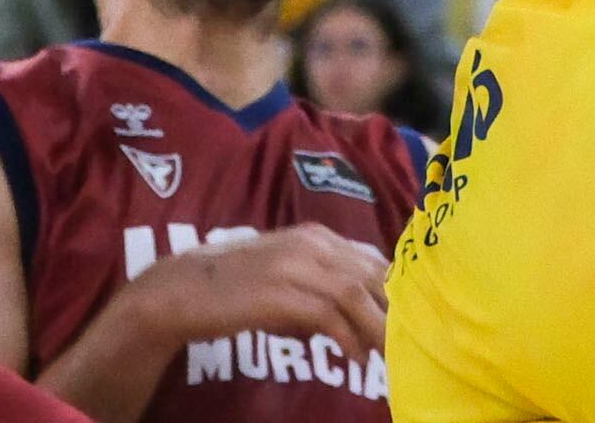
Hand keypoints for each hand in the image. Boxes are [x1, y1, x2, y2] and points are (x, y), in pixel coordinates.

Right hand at [140, 224, 388, 357]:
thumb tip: (360, 321)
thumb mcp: (287, 274)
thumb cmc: (239, 286)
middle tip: (405, 343)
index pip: (372, 260)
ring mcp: (294, 266)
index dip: (394, 293)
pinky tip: (353, 358)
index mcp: (316, 236)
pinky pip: (328, 316)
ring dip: (376, 328)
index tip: (407, 322)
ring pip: (355, 294)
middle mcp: (310, 244)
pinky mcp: (279, 293)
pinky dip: (348, 339)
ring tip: (386, 355)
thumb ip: (323, 286)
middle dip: (392, 311)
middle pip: (371, 275)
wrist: (187, 289)